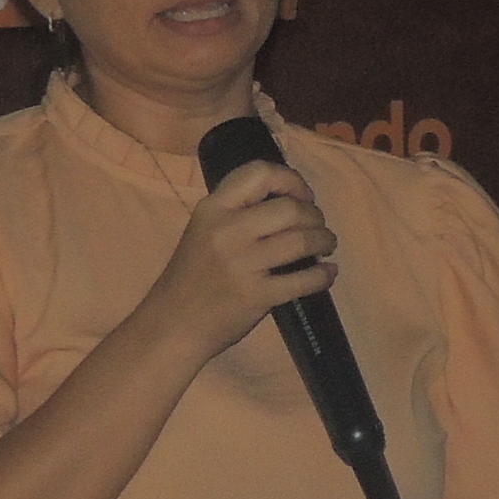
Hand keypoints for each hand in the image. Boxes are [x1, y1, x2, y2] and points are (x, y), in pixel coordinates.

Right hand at [139, 159, 336, 363]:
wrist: (171, 325)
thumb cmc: (190, 278)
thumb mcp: (203, 231)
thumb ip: (236, 213)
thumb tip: (289, 201)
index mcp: (213, 209)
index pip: (260, 173)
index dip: (291, 179)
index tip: (303, 196)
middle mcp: (227, 231)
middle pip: (290, 208)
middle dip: (315, 216)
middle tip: (318, 226)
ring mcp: (243, 264)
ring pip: (302, 240)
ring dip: (324, 240)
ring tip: (327, 245)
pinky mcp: (257, 295)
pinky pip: (304, 279)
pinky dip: (323, 275)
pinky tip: (327, 274)